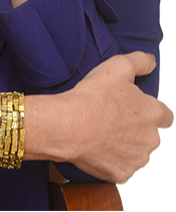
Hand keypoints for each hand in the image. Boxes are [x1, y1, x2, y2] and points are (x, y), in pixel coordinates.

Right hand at [62, 52, 173, 183]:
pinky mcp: (121, 174)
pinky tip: (97, 147)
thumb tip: (151, 62)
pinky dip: (112, 159)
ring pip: (136, 152)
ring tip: (102, 132)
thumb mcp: (118, 66)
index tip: (137, 108)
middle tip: (112, 117)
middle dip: (136, 128)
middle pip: (150, 135)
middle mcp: (151, 140)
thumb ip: (140, 61)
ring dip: (125, 145)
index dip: (154, 111)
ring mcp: (137, 160)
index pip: (167, 116)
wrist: (70, 126)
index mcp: (154, 114)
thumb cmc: (94, 95)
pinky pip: (120, 167)